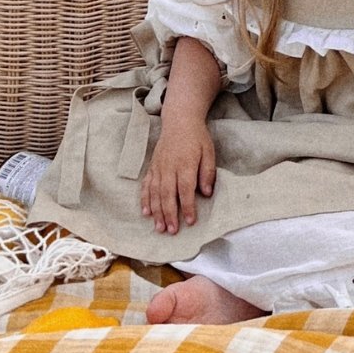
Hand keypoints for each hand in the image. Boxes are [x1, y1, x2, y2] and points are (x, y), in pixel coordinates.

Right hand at [142, 116, 215, 233]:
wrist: (179, 121)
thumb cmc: (197, 138)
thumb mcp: (209, 153)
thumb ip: (208, 173)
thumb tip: (207, 193)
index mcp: (186, 164)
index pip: (186, 189)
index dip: (188, 207)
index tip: (190, 221)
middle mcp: (169, 167)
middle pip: (168, 194)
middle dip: (169, 214)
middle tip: (171, 231)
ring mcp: (158, 167)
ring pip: (155, 193)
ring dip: (157, 211)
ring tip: (159, 227)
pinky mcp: (152, 167)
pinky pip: (146, 185)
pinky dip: (145, 199)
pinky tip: (146, 212)